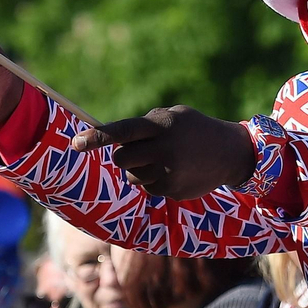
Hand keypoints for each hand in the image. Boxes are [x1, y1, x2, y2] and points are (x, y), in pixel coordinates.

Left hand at [71, 107, 254, 199]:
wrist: (231, 154)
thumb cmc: (195, 129)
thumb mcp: (175, 116)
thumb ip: (146, 124)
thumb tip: (112, 138)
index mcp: (162, 125)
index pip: (123, 130)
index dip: (98, 137)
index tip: (76, 143)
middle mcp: (164, 149)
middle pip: (121, 158)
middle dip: (125, 155)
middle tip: (142, 150)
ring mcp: (169, 173)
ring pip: (132, 176)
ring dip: (140, 169)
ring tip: (166, 160)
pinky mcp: (172, 191)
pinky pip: (148, 188)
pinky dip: (155, 181)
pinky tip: (176, 172)